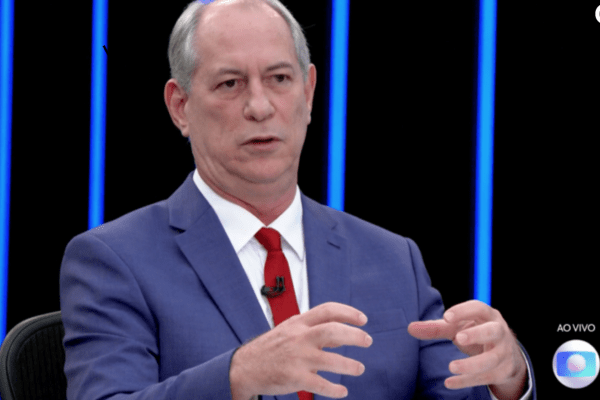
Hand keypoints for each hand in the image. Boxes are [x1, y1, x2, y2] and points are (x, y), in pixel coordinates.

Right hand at [229, 302, 371, 399]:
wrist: (244, 368)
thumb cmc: (272, 348)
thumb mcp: (291, 332)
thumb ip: (316, 332)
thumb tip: (343, 336)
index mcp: (299, 323)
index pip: (327, 310)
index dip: (348, 313)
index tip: (363, 320)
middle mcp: (299, 337)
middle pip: (332, 331)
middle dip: (354, 335)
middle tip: (368, 340)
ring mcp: (297, 358)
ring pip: (330, 359)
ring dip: (349, 364)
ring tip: (360, 368)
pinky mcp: (294, 377)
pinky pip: (320, 384)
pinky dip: (334, 389)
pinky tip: (343, 391)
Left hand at [407, 300, 526, 399]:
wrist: (506, 353)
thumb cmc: (475, 332)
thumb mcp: (457, 327)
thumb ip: (435, 328)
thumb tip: (410, 328)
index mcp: (487, 315)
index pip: (478, 308)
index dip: (463, 311)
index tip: (446, 317)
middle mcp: (499, 331)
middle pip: (492, 331)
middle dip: (476, 334)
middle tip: (458, 338)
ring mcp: (503, 352)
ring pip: (491, 359)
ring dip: (472, 364)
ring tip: (451, 367)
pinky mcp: (502, 371)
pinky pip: (486, 377)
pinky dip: (467, 381)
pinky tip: (450, 383)